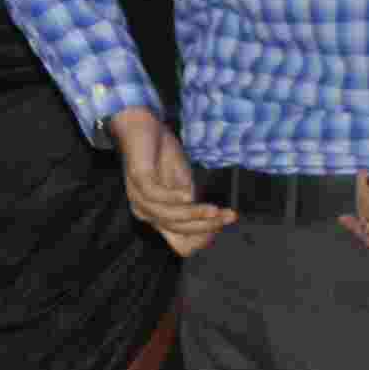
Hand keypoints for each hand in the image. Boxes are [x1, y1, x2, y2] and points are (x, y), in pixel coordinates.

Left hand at [109, 107, 233, 255]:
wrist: (138, 125)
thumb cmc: (161, 153)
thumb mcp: (183, 182)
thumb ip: (193, 204)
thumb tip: (213, 222)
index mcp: (158, 216)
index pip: (181, 243)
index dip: (204, 237)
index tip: (226, 221)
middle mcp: (147, 212)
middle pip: (179, 232)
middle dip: (207, 226)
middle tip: (230, 216)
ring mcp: (140, 197)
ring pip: (170, 218)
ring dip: (196, 214)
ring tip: (216, 209)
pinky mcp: (138, 179)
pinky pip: (157, 197)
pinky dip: (174, 198)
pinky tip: (188, 193)